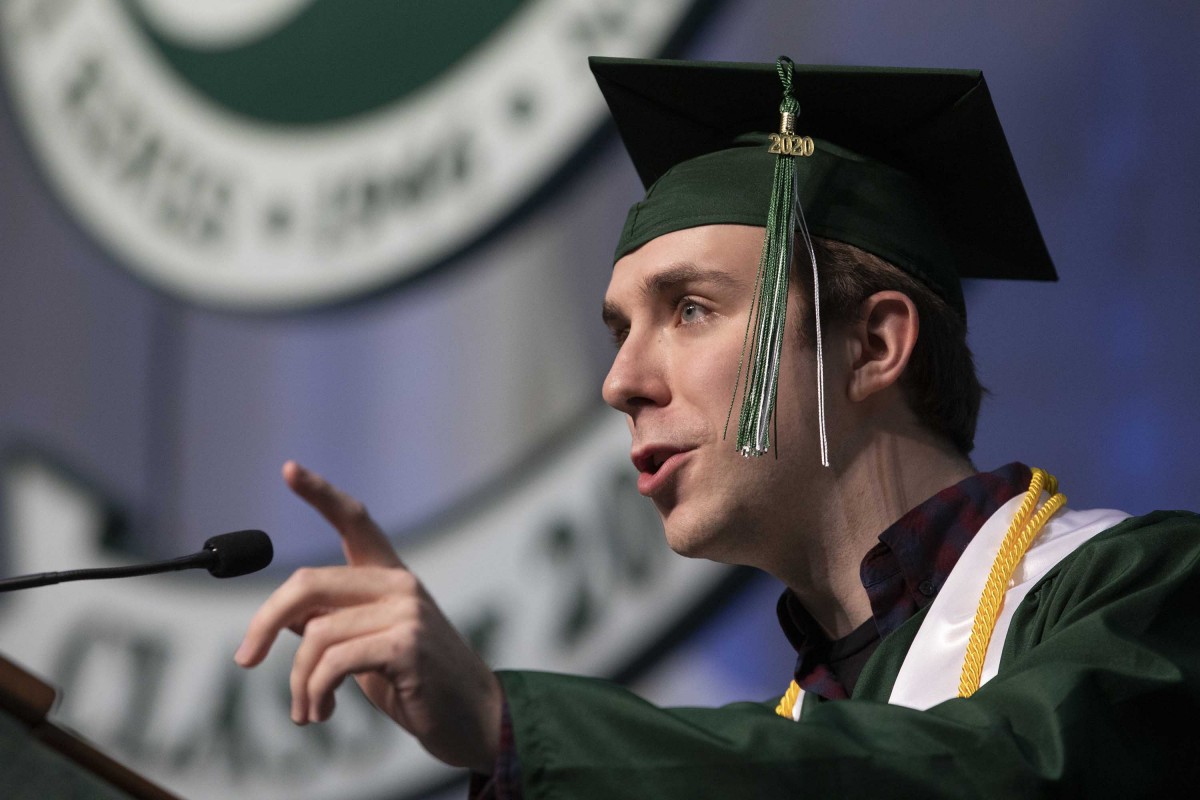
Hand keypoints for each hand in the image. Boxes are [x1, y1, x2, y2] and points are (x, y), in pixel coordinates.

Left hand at [235, 461, 502, 772]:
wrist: (473, 719)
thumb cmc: (417, 684)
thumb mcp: (367, 650)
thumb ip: (333, 624)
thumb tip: (283, 617)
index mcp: (390, 576)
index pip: (354, 520)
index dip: (319, 493)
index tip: (288, 468)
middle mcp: (399, 583)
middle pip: (307, 582)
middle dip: (264, 622)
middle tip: (245, 660)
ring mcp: (407, 610)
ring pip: (315, 634)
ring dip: (298, 680)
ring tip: (307, 710)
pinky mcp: (407, 643)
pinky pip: (333, 662)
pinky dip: (315, 692)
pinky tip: (321, 712)